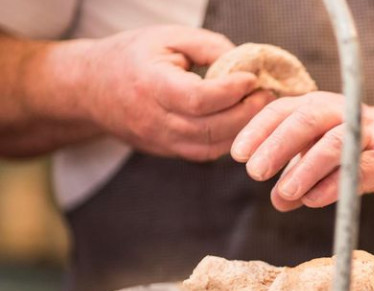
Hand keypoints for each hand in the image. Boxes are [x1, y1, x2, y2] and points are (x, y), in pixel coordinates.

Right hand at [77, 26, 274, 160]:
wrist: (91, 87)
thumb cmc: (133, 56)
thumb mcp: (168, 37)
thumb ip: (209, 47)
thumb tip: (246, 64)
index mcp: (150, 85)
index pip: (197, 99)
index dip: (231, 91)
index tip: (253, 78)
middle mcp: (153, 119)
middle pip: (209, 128)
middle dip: (246, 113)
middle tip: (267, 95)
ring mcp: (159, 141)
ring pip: (210, 147)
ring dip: (242, 130)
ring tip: (259, 108)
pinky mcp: (166, 151)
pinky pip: (205, 153)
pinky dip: (228, 140)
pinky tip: (241, 122)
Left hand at [230, 92, 373, 210]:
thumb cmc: (358, 149)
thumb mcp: (321, 160)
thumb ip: (298, 178)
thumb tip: (278, 201)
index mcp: (318, 106)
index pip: (283, 110)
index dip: (258, 130)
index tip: (237, 155)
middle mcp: (342, 112)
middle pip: (307, 120)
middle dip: (278, 145)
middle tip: (255, 172)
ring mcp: (367, 133)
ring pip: (334, 143)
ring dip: (306, 168)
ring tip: (284, 192)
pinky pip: (359, 169)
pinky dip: (334, 185)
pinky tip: (314, 200)